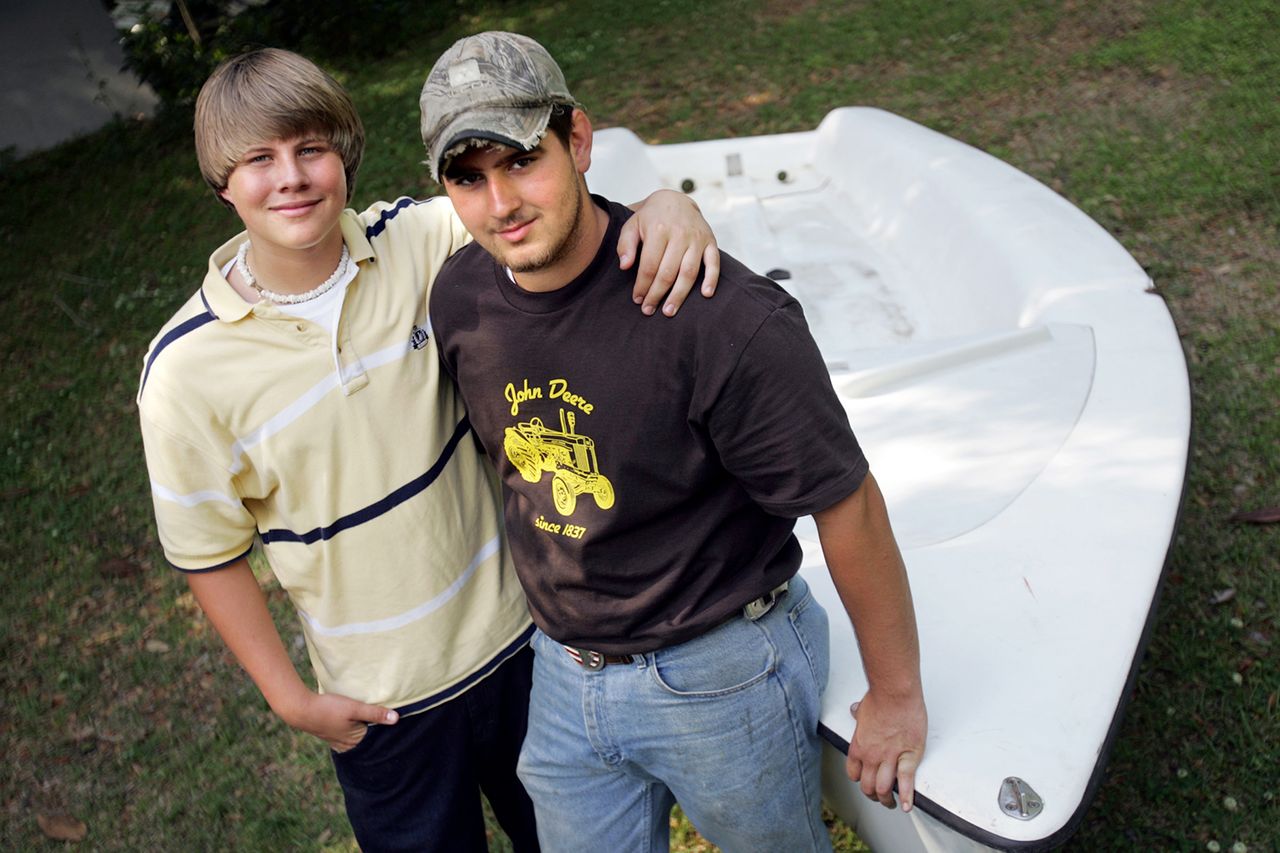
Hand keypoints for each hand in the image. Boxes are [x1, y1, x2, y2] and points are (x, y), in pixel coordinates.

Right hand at [283, 690, 399, 752]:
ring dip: (366, 729)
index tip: (398, 725)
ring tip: (375, 720)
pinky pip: (349, 734)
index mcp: (355, 743)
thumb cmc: (328, 708)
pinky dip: (356, 729)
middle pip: (368, 740)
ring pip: (358, 737)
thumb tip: (397, 719)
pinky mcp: (332, 735)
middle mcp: (347, 746)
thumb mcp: (355, 708)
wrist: (301, 709)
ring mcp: (338, 742)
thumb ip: (375, 713)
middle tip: (390, 722)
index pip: (377, 740)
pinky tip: (358, 722)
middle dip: (377, 733)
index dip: (387, 732)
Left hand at [619, 189, 719, 315]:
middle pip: (668, 272)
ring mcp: (697, 238)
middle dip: (657, 294)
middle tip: (649, 310)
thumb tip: (625, 267)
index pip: (649, 265)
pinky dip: (711, 279)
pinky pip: (714, 262)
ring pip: (689, 272)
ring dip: (679, 294)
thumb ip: (625, 244)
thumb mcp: (632, 225)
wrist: (676, 199)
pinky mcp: (711, 241)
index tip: (637, 299)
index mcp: (658, 229)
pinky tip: (705, 294)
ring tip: (669, 311)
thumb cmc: (651, 217)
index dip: (642, 285)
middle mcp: (679, 233)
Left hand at [845, 687, 926, 811]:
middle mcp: (871, 756)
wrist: (895, 692)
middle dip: (873, 796)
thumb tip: (856, 711)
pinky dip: (908, 797)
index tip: (865, 782)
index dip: (859, 781)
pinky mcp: (909, 756)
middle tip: (879, 798)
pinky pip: (906, 782)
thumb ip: (859, 716)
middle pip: (868, 786)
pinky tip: (908, 805)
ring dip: (888, 800)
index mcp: (858, 746)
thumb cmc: (881, 697)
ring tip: (893, 803)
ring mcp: (890, 758)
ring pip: (884, 789)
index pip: (853, 773)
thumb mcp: (863, 709)